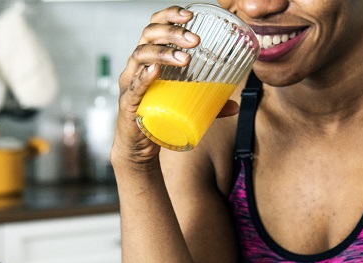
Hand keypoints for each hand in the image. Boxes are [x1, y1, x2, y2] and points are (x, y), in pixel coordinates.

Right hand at [112, 6, 199, 166]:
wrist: (138, 147)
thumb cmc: (158, 117)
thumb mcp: (184, 105)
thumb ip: (209, 104)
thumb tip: (235, 105)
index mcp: (150, 58)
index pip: (155, 26)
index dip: (170, 15)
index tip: (190, 15)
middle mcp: (136, 65)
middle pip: (148, 36)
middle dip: (172, 33)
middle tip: (195, 41)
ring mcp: (129, 83)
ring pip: (140, 56)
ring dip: (163, 54)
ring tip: (185, 60)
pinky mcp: (128, 104)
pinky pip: (132, 86)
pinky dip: (143, 78)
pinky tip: (154, 72)